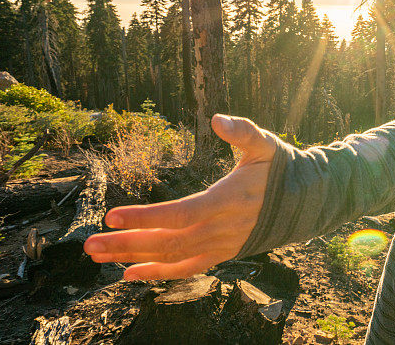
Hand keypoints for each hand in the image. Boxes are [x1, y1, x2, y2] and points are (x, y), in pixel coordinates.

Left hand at [83, 114, 276, 279]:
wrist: (304, 202)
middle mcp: (221, 229)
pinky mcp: (221, 255)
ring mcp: (220, 246)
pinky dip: (157, 274)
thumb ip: (242, 131)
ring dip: (133, 258)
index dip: (145, 217)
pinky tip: (129, 274)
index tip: (112, 216)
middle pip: (167, 242)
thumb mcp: (265, 144)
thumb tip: (217, 118)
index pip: (180, 214)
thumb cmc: (280, 169)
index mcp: (227, 200)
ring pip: (172, 258)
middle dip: (127, 244)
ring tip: (98, 257)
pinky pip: (186, 269)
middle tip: (90, 245)